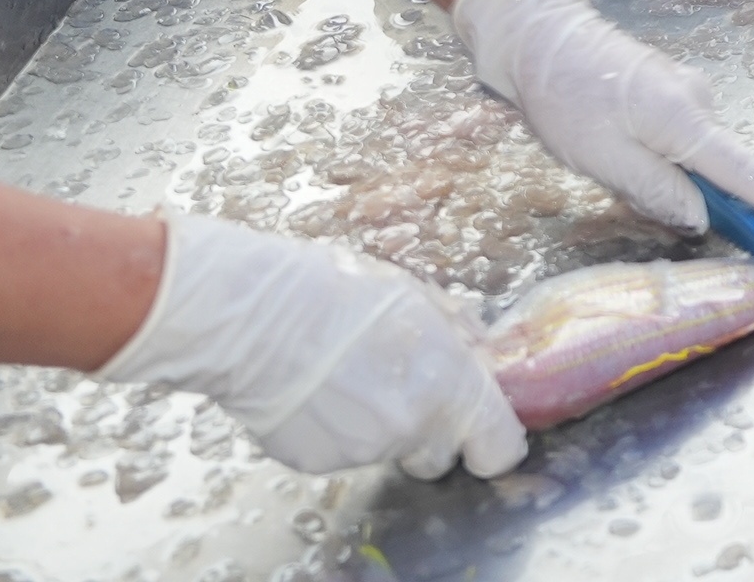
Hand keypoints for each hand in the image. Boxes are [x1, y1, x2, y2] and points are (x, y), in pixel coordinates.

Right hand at [98, 213, 522, 478]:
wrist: (254, 317)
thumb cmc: (337, 290)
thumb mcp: (414, 292)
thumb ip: (458, 330)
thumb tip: (480, 351)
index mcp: (447, 385)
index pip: (499, 447)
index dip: (495, 440)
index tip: (484, 429)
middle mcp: (411, 428)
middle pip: (440, 456)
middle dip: (431, 432)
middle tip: (404, 390)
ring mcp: (362, 451)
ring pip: (388, 451)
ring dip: (380, 425)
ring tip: (347, 378)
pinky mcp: (317, 463)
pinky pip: (341, 452)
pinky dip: (335, 430)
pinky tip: (314, 390)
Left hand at [449, 0, 753, 236]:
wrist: (540, 36)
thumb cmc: (566, 99)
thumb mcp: (603, 159)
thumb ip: (656, 192)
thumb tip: (703, 217)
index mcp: (685, 121)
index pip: (747, 173)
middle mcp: (699, 102)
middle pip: (718, 169)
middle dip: (690, 195)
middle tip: (622, 186)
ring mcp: (688, 92)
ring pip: (693, 156)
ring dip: (665, 173)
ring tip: (603, 156)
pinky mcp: (672, 91)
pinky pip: (680, 139)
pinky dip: (660, 155)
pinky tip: (614, 143)